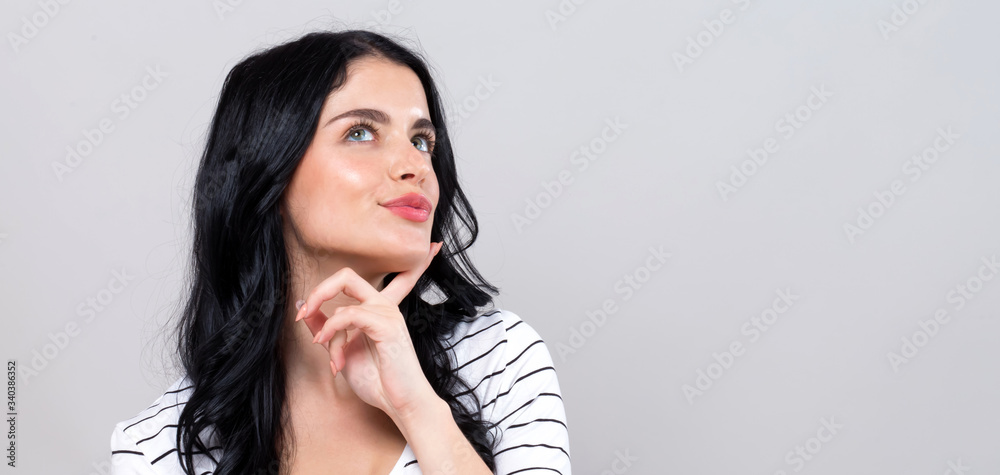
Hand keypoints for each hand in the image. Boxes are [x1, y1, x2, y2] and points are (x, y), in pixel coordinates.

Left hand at [295, 241, 443, 419]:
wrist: (399, 402)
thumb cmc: (377, 380)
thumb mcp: (341, 350)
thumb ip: (325, 326)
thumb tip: (303, 305)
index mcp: (380, 309)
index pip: (401, 275)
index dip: (418, 261)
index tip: (436, 247)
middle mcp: (385, 305)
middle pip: (347, 275)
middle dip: (319, 291)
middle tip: (303, 313)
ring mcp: (387, 313)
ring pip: (341, 302)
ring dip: (325, 331)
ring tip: (328, 355)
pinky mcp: (386, 324)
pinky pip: (348, 315)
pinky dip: (332, 331)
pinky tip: (331, 351)